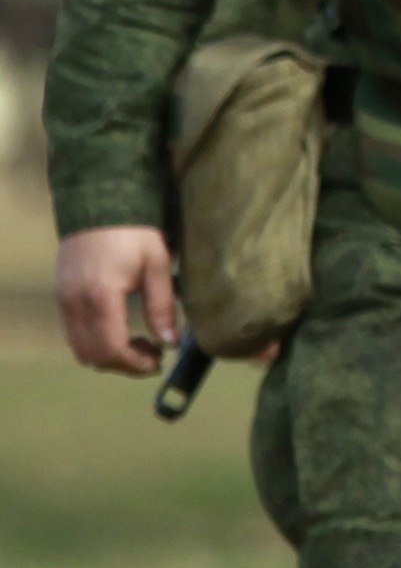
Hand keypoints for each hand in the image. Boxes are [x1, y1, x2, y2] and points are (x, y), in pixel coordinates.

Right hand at [54, 227, 173, 375]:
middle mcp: (75, 303)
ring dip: (108, 355)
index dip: (134, 364)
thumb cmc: (134, 232)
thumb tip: (172, 342)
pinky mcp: (61, 296)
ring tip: (139, 344)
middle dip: (123, 364)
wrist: (101, 204)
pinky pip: (73, 332)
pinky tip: (120, 329)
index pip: (111, 349)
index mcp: (101, 296)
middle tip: (152, 356)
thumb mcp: (158, 265)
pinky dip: (95, 341)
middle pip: (92, 355)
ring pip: (79, 348)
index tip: (158, 362)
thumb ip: (162, 306)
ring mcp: (64, 300)